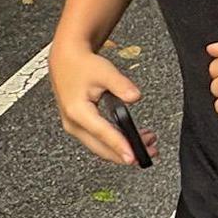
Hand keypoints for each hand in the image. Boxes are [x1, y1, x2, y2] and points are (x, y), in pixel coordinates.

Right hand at [50, 43, 157, 164]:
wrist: (66, 60)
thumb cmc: (82, 66)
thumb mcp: (104, 72)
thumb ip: (121, 85)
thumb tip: (134, 97)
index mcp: (77, 112)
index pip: (102, 134)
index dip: (120, 146)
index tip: (134, 156)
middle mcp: (74, 124)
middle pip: (101, 148)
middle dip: (126, 153)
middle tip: (150, 151)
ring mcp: (76, 127)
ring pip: (101, 146)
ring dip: (123, 148)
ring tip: (148, 142)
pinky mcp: (81, 126)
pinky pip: (100, 140)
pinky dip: (117, 142)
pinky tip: (134, 138)